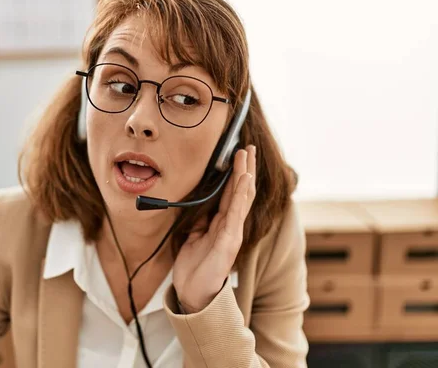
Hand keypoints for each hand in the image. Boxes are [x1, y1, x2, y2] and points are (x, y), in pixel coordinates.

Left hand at [173, 145, 256, 312]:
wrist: (193, 293)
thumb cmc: (194, 267)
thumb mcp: (193, 237)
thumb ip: (199, 220)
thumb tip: (198, 203)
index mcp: (221, 223)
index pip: (230, 193)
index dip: (234, 173)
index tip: (236, 154)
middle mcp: (230, 225)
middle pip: (241, 191)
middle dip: (244, 168)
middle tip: (247, 146)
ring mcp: (232, 232)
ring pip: (242, 198)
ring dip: (245, 174)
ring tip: (246, 155)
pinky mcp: (229, 241)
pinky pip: (236, 213)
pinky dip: (240, 195)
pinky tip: (244, 180)